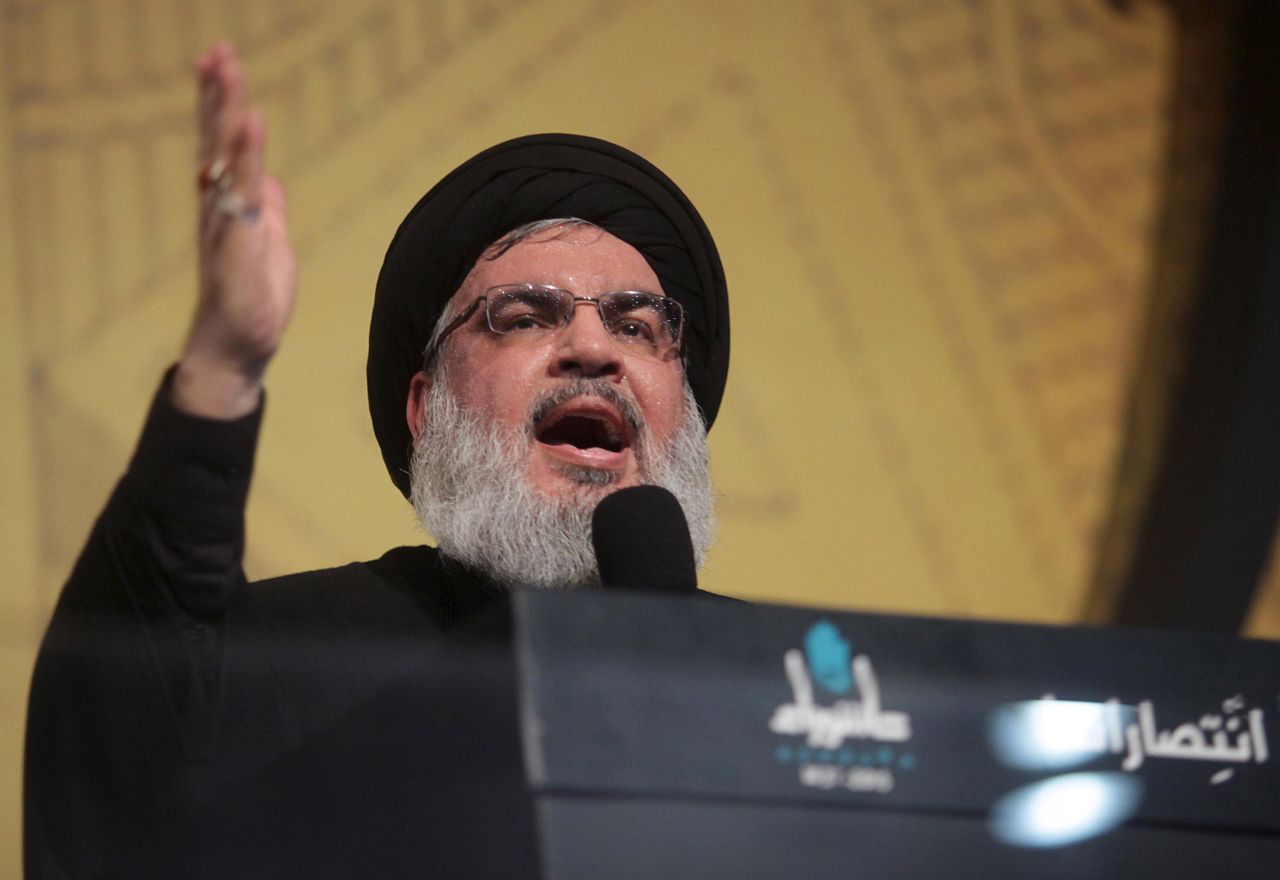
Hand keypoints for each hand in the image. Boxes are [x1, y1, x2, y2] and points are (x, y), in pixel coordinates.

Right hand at [173, 42, 296, 418]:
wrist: (239, 346)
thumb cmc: (252, 298)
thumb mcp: (270, 243)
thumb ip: (268, 209)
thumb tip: (272, 182)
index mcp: (228, 203)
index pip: (222, 143)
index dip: (220, 103)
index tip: (219, 61)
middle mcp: (219, 205)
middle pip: (216, 138)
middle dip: (217, 93)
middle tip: (218, 49)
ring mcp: (225, 221)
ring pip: (224, 155)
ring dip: (226, 109)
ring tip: (225, 67)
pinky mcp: (237, 242)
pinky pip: (243, 190)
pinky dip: (247, 154)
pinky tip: (251, 121)